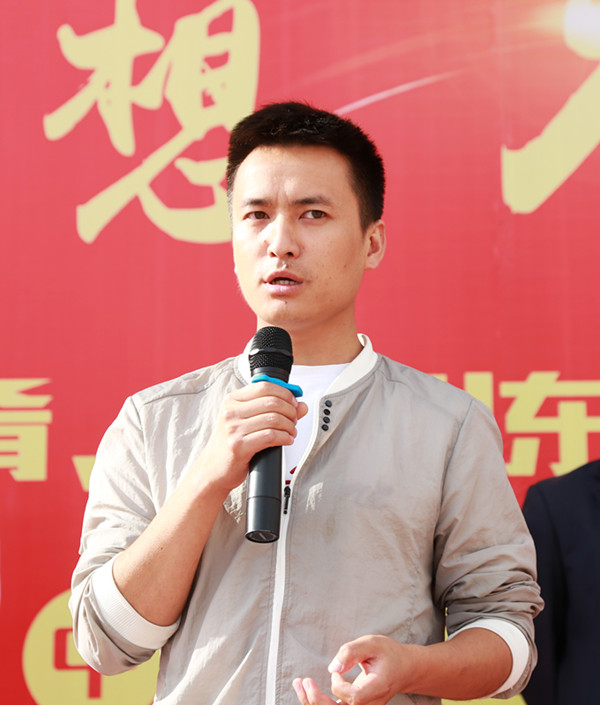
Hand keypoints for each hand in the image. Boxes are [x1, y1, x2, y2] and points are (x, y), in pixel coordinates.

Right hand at [191, 381, 307, 494]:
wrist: (213, 468)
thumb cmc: (231, 442)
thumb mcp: (247, 421)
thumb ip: (272, 410)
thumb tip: (302, 406)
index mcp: (232, 400)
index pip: (264, 386)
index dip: (285, 393)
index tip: (294, 402)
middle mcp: (230, 412)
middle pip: (272, 402)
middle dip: (290, 411)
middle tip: (295, 419)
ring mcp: (233, 429)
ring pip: (274, 419)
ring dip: (289, 426)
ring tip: (291, 432)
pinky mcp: (239, 446)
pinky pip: (270, 436)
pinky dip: (284, 437)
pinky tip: (287, 440)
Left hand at [293, 635, 413, 704]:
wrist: (403, 669)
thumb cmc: (387, 653)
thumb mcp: (372, 643)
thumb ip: (352, 652)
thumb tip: (332, 667)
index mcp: (378, 688)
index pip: (355, 698)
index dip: (340, 686)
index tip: (337, 671)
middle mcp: (371, 704)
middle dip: (317, 701)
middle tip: (304, 681)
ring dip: (314, 702)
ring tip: (299, 684)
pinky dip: (319, 701)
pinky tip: (306, 689)